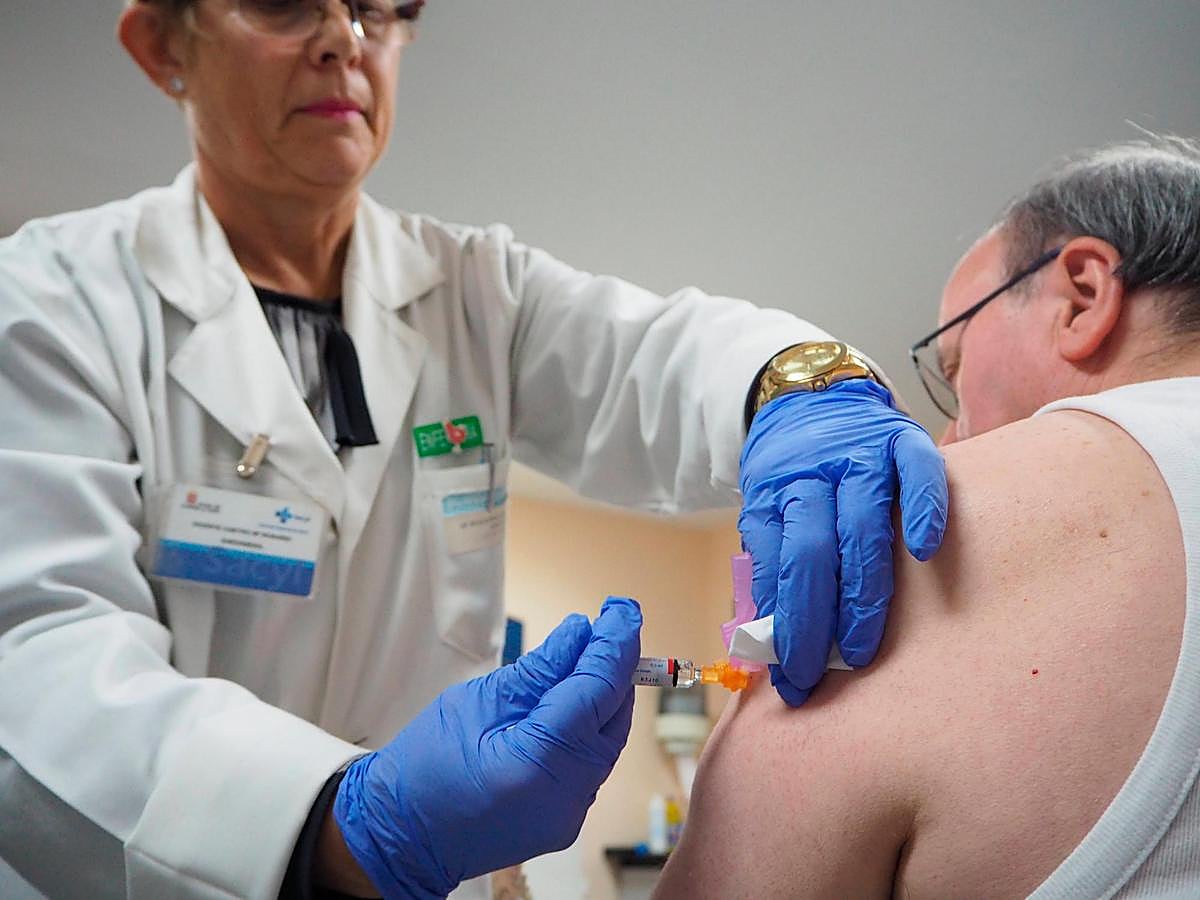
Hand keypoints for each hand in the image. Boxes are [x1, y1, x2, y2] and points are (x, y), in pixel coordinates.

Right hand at [333, 597, 641, 898]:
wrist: (399, 836)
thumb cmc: (423, 769)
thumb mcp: (476, 702)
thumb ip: (537, 671)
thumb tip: (578, 635)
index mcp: (540, 762)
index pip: (598, 690)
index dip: (615, 644)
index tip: (622, 610)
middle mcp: (567, 795)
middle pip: (614, 715)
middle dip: (618, 665)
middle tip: (614, 621)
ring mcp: (570, 813)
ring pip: (608, 739)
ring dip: (605, 694)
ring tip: (592, 652)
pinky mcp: (565, 818)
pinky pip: (592, 762)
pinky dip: (590, 725)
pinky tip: (575, 697)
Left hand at [738, 380, 946, 705]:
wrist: (812, 392)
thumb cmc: (792, 471)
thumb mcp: (766, 507)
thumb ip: (772, 562)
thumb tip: (771, 641)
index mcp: (773, 492)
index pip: (771, 564)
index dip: (778, 623)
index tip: (784, 674)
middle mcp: (813, 473)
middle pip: (811, 550)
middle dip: (813, 620)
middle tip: (817, 672)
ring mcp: (860, 454)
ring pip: (860, 524)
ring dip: (861, 593)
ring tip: (860, 648)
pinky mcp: (903, 438)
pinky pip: (919, 472)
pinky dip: (922, 509)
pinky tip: (924, 551)